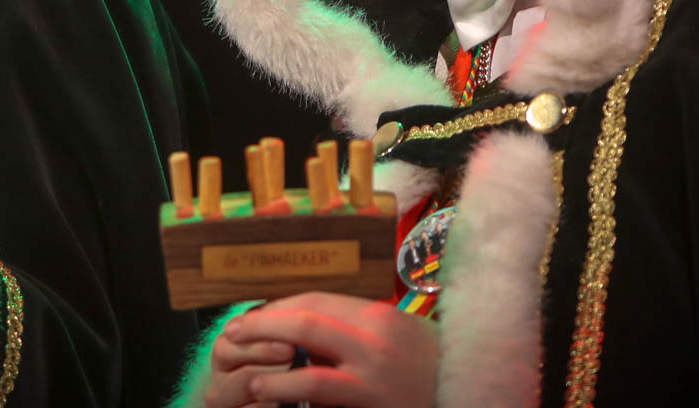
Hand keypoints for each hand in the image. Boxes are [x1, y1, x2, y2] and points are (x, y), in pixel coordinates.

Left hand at [217, 293, 436, 407]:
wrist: (466, 390)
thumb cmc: (426, 360)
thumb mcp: (391, 330)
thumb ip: (351, 323)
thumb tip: (298, 319)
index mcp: (377, 315)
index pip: (315, 300)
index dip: (276, 306)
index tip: (253, 314)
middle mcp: (375, 342)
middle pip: (306, 323)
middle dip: (262, 326)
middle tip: (232, 332)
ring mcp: (374, 380)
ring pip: (310, 373)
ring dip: (270, 375)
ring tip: (248, 379)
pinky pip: (323, 400)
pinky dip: (291, 397)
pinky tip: (272, 397)